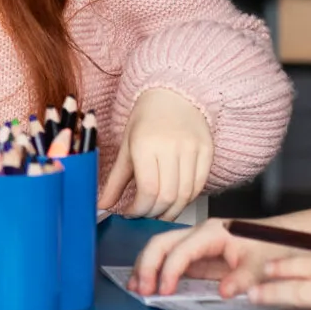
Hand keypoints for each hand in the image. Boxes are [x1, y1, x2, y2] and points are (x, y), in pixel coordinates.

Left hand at [99, 87, 213, 219]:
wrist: (174, 94)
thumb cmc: (146, 120)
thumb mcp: (126, 147)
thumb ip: (115, 180)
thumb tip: (102, 205)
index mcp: (146, 145)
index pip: (148, 190)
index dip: (139, 209)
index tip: (131, 213)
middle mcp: (172, 146)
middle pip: (167, 197)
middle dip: (154, 213)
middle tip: (144, 215)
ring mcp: (193, 149)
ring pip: (186, 195)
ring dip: (172, 211)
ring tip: (159, 212)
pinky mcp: (208, 150)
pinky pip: (200, 185)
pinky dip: (187, 199)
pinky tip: (176, 200)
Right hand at [128, 217, 284, 296]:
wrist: (285, 240)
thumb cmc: (273, 247)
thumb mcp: (262, 266)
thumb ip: (243, 279)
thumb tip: (224, 292)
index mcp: (213, 233)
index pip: (181, 251)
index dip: (169, 271)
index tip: (164, 292)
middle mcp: (200, 234)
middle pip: (161, 244)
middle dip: (147, 265)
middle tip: (142, 290)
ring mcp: (196, 244)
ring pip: (161, 249)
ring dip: (145, 267)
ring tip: (136, 287)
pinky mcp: (198, 256)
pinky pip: (170, 260)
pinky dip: (156, 270)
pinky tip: (148, 283)